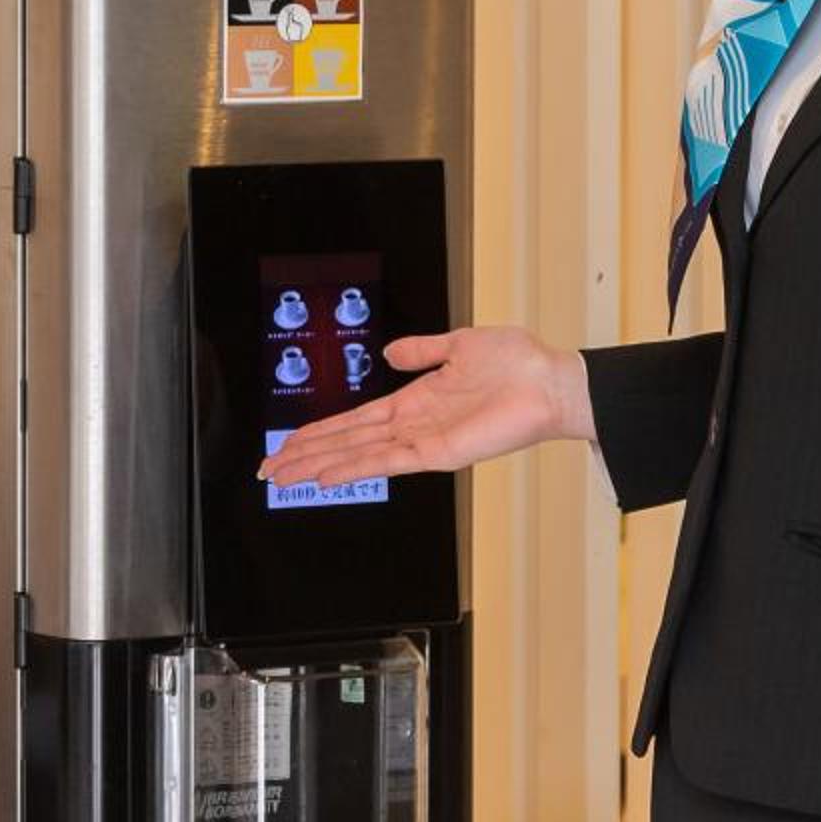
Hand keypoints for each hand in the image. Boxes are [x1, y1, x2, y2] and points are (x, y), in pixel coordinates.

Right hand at [254, 325, 591, 490]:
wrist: (553, 380)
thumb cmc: (519, 363)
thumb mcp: (460, 344)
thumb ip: (422, 350)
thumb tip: (391, 351)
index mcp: (415, 401)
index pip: (355, 422)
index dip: (320, 432)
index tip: (288, 443)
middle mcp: (413, 426)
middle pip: (346, 443)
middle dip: (305, 456)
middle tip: (267, 470)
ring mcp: (423, 442)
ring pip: (357, 456)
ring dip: (317, 466)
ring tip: (282, 477)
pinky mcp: (439, 453)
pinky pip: (387, 462)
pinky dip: (354, 469)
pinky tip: (325, 477)